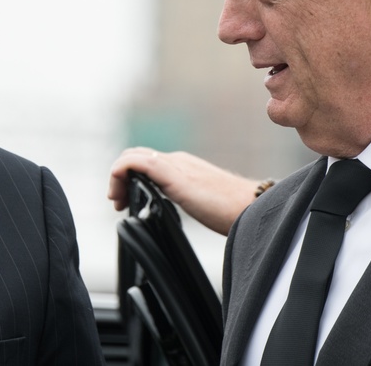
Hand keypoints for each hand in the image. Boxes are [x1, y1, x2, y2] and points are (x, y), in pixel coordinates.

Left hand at [107, 147, 260, 234]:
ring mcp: (175, 165)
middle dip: (120, 177)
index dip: (128, 178)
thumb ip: (186, 201)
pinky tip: (121, 194)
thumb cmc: (233, 211)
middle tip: (119, 203)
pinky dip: (120, 173)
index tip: (125, 203)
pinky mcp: (174, 174)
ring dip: (117, 177)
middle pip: (135, 155)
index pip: (146, 161)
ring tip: (118, 201)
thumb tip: (172, 216)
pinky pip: (137, 163)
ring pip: (132, 156)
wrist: (253, 207)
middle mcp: (177, 161)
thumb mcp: (200, 204)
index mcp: (183, 167)